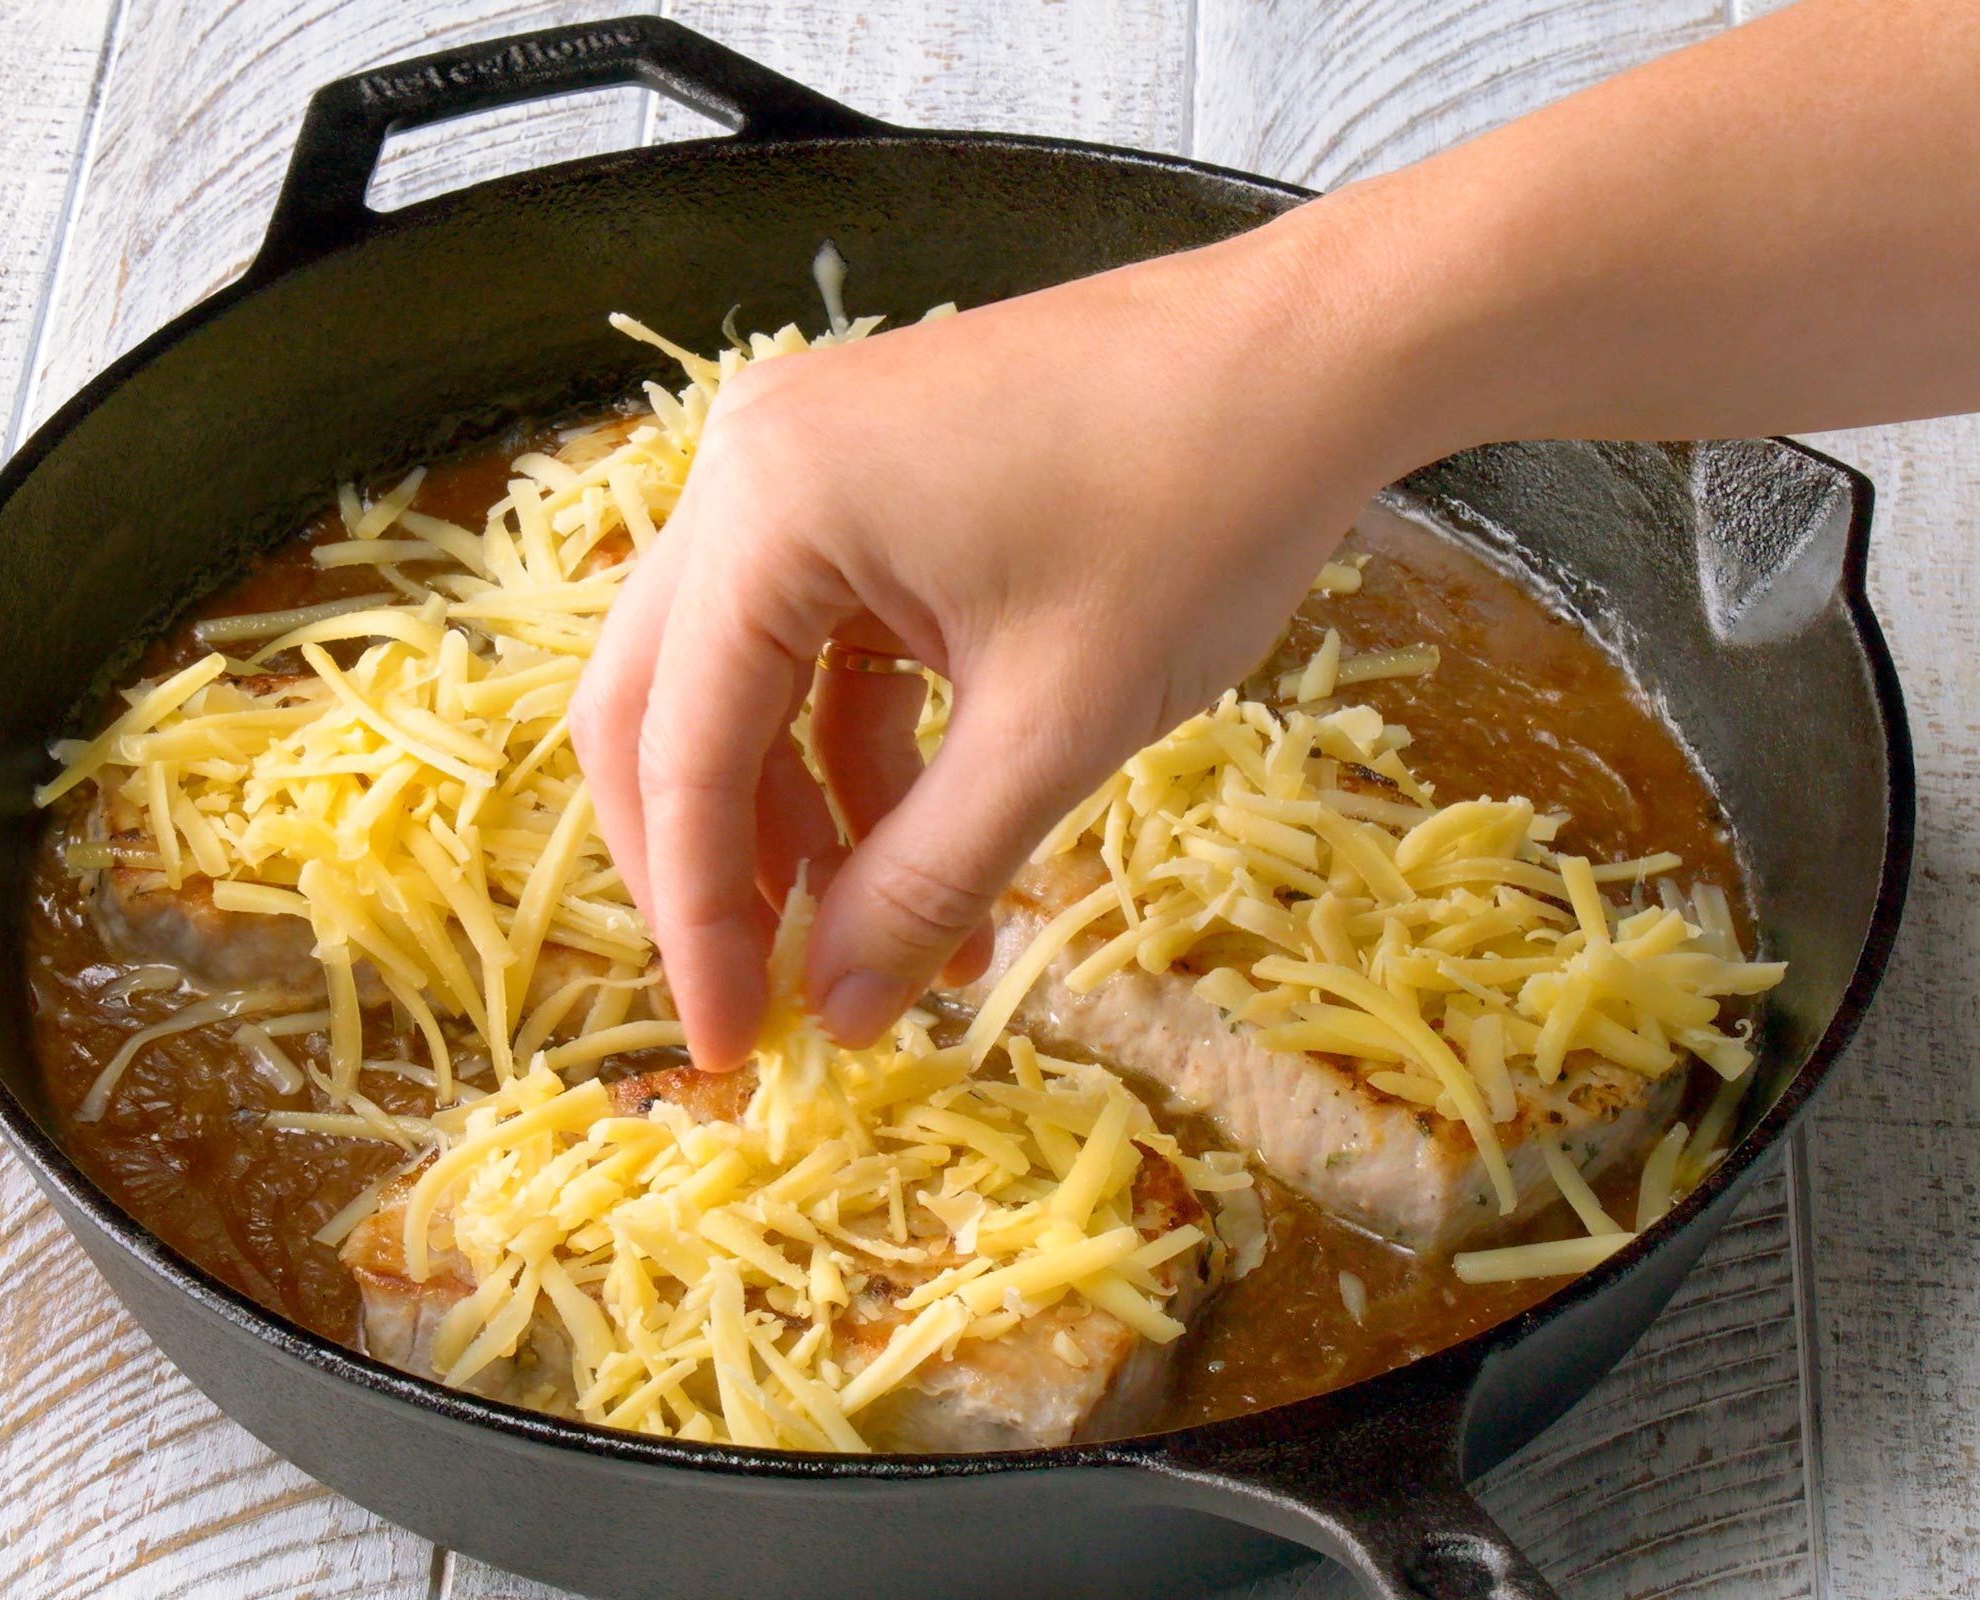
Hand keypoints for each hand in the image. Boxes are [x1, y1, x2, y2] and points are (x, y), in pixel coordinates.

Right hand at [571, 197, 1446, 1067]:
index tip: (724, 1044)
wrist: (1314, 356)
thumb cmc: (1198, 517)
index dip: (699, 920)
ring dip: (799, 816)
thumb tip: (837, 1011)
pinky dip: (855, 746)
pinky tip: (927, 838)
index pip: (681, 750)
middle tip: (763, 994)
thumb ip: (928, 880)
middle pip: (665, 707)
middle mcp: (747, 464)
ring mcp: (803, 459)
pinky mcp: (866, 476)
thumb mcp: (1056, 727)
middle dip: (712, 866)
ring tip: (885, 938)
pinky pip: (818, 638)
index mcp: (766, 507)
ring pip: (740, 680)